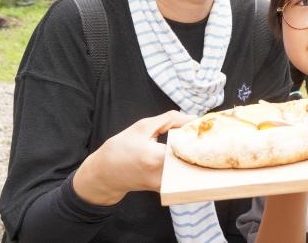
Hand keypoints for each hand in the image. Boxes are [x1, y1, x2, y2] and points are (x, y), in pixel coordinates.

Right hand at [73, 110, 194, 204]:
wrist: (105, 173)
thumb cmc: (121, 147)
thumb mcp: (143, 126)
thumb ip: (170, 119)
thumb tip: (194, 118)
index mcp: (155, 157)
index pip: (187, 145)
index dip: (197, 134)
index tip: (202, 126)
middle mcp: (162, 175)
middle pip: (191, 158)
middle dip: (198, 145)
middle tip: (200, 133)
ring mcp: (164, 185)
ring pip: (188, 167)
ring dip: (192, 153)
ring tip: (190, 142)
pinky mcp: (165, 188)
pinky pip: (181, 174)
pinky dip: (185, 162)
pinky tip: (181, 153)